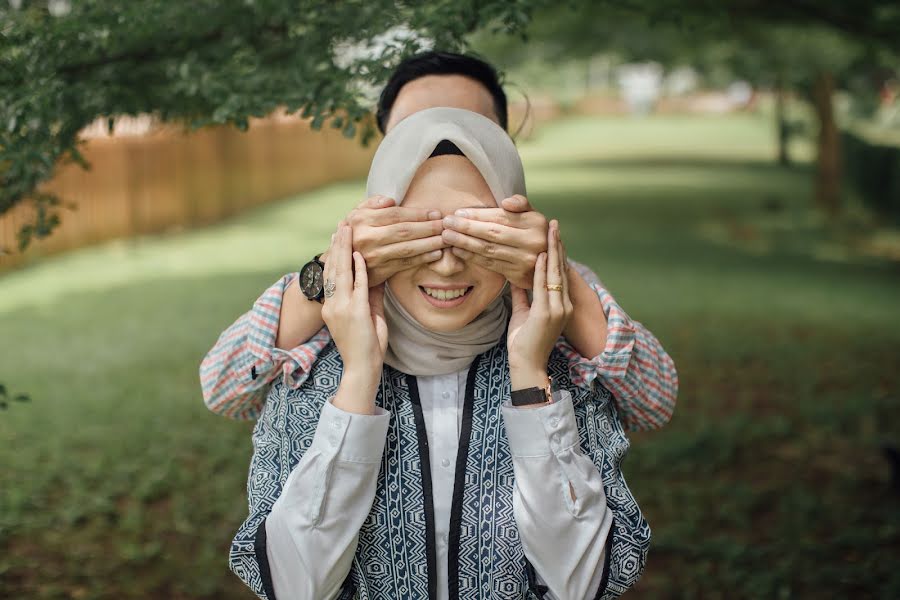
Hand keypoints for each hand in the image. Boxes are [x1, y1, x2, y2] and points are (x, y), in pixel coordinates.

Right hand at [321, 222, 388, 386]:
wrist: (362, 367)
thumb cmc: (366, 345)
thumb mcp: (367, 314)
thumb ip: (369, 294)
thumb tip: (375, 274)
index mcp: (331, 307)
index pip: (330, 275)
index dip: (333, 254)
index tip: (336, 236)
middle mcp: (332, 305)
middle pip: (332, 269)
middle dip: (337, 245)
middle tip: (341, 224)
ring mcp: (341, 308)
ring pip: (341, 272)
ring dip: (344, 249)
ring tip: (347, 230)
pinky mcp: (354, 312)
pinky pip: (357, 285)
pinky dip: (359, 269)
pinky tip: (360, 254)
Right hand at [323, 195, 446, 286]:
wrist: (340, 263)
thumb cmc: (354, 233)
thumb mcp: (356, 214)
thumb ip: (373, 203)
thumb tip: (391, 200)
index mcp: (362, 220)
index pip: (396, 214)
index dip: (418, 213)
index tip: (436, 212)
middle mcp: (367, 237)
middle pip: (404, 231)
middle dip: (429, 227)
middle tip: (447, 225)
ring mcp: (373, 256)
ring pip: (407, 248)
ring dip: (430, 243)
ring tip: (446, 238)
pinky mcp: (379, 271)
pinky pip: (405, 263)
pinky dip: (422, 258)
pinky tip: (436, 253)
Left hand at [440, 194, 548, 288]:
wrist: (551, 265)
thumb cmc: (536, 234)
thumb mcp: (534, 215)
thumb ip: (521, 203)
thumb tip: (505, 202)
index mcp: (535, 222)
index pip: (500, 217)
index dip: (477, 215)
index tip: (458, 213)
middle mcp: (532, 241)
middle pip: (492, 233)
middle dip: (466, 228)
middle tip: (446, 223)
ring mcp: (525, 260)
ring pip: (489, 249)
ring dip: (464, 243)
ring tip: (447, 236)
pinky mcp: (517, 274)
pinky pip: (490, 264)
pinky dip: (472, 257)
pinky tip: (458, 250)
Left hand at [507, 220, 572, 386]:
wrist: (528, 365)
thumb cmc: (524, 342)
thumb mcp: (523, 313)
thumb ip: (522, 295)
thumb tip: (516, 277)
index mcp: (560, 305)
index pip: (559, 273)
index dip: (556, 253)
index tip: (553, 235)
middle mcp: (563, 305)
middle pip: (561, 269)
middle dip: (557, 245)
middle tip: (555, 224)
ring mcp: (558, 309)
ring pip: (555, 274)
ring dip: (552, 251)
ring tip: (551, 231)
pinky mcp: (548, 313)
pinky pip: (545, 287)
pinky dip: (542, 270)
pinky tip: (541, 255)